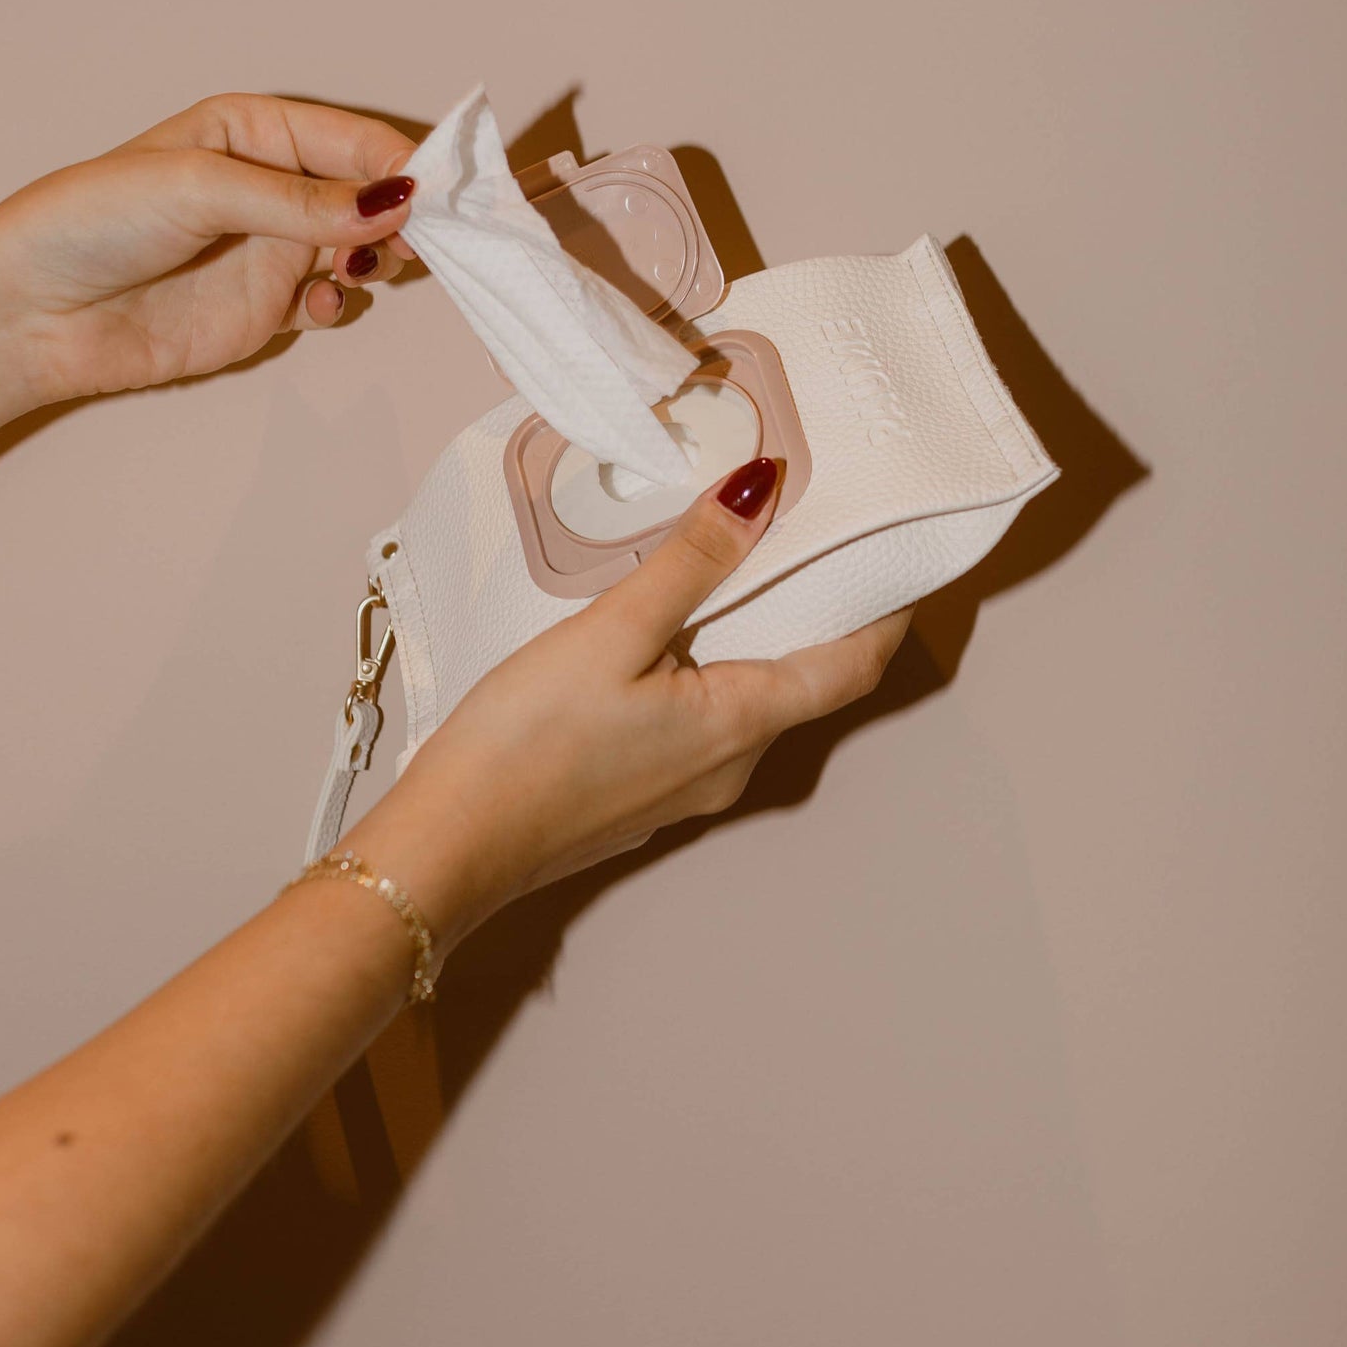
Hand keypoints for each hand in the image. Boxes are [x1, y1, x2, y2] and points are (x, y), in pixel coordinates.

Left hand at [0, 93, 421, 404]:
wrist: (30, 313)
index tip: (442, 193)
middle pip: (370, 195)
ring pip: (361, 249)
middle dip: (405, 215)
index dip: (402, 165)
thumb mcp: (201, 189)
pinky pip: (331, 300)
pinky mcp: (265, 308)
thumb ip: (302, 202)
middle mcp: (271, 186)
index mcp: (253, 130)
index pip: (352, 141)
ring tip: (363, 269)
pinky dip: (340, 303)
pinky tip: (318, 306)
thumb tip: (396, 202)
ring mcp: (271, 249)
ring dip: (377, 259)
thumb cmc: (92, 223)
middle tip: (427, 241)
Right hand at [342, 458, 914, 951]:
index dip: (889, 609)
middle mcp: (729, 765)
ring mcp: (686, 787)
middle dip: (821, 611)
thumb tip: (763, 495)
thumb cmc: (522, 750)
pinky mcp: (642, 792)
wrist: (446, 852)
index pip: (854, 665)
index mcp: (740, 725)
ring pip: (750, 700)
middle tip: (816, 535)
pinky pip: (703, 720)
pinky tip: (668, 631)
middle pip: (805, 680)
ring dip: (759, 636)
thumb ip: (690, 563)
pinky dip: (709, 666)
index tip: (900, 554)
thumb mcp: (609, 634)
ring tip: (741, 565)